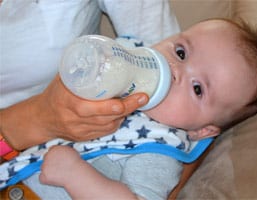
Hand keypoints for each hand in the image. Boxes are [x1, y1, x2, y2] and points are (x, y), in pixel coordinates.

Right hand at [0, 75, 148, 149]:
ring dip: (124, 114)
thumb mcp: (65, 78)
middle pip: (108, 117)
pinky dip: (115, 122)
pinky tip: (120, 113)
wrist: (42, 118)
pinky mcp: (84, 138)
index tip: (138, 95)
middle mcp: (75, 119)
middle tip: (142, 98)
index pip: (97, 107)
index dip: (119, 104)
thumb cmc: (55, 94)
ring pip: (109, 125)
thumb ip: (82, 69)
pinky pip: (105, 131)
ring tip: (133, 102)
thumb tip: (106, 54)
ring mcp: (81, 131)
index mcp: (69, 102)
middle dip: (128, 108)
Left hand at [39, 145, 80, 186]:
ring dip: (48, 170)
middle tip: (58, 168)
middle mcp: (48, 155)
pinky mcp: (43, 176)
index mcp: (55, 148)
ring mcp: (44, 166)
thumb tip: (60, 154)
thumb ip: (62, 151)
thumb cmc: (76, 163)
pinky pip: (42, 178)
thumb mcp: (71, 151)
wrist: (76, 173)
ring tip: (59, 174)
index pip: (51, 150)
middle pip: (46, 158)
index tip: (58, 160)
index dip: (54, 156)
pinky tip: (55, 179)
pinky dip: (47, 179)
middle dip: (50, 163)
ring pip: (43, 168)